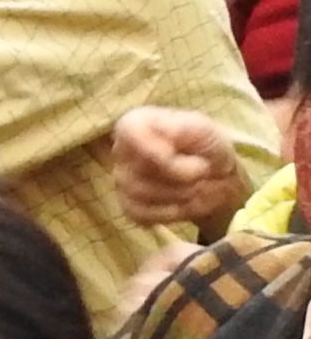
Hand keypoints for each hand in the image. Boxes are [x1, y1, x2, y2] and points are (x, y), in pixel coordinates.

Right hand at [112, 103, 248, 234]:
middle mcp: (121, 152)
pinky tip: (186, 203)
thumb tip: (163, 136)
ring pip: (141, 194)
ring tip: (199, 187)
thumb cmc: (208, 146)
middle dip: (180, 175)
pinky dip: (172, 212)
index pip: (128, 132)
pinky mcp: (129, 207)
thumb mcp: (204, 129)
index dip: (150, 147)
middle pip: (138, 168)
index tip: (175, 154)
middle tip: (205, 171)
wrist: (217, 177)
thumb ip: (182, 129)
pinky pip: (142, 215)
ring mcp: (122, 181)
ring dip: (180, 194)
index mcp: (136, 124)